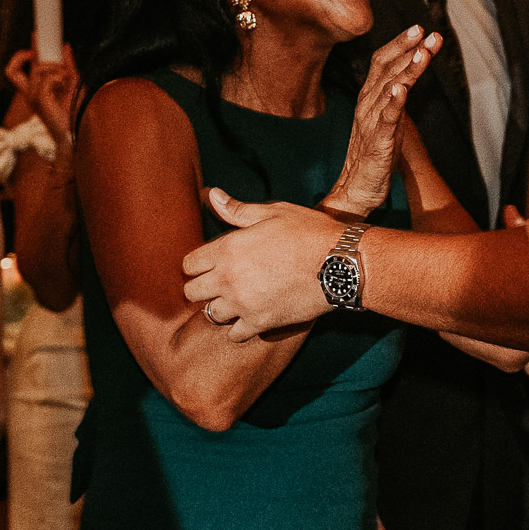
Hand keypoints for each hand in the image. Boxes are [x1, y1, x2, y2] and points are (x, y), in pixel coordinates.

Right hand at [5, 44, 80, 157]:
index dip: (19, 55)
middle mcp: (29, 93)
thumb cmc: (74, 109)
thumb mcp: (73, 81)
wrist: (77, 128)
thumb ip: (68, 65)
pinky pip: (46, 80)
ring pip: (37, 71)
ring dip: (55, 68)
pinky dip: (57, 77)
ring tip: (65, 76)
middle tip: (45, 52)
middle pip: (13, 69)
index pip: (15, 70)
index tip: (34, 41)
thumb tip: (65, 46)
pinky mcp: (40, 101)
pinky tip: (64, 84)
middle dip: (30, 54)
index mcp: (33, 89)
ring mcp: (32, 98)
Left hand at [183, 194, 346, 339]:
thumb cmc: (309, 232)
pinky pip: (235, 334)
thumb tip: (211, 195)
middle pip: (192, 293)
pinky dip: (239, 328)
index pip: (188, 265)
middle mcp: (228, 279)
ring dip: (221, 307)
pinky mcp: (261, 322)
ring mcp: (243, 304)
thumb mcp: (273, 213)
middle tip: (220, 283)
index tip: (210, 264)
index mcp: (227, 249)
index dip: (198, 264)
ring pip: (211, 315)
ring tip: (236, 300)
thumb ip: (237, 210)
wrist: (340, 263)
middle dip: (202, 287)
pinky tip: (250, 317)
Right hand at [323, 28, 440, 216]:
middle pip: (386, 68)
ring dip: (407, 69)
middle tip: (427, 32)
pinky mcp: (377, 142)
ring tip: (423, 52)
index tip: (420, 29)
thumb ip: (394, 98)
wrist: (356, 188)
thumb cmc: (374, 153)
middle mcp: (367, 104)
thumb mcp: (386, 119)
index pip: (382, 62)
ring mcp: (371, 121)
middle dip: (408, 49)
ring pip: (389, 88)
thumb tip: (406, 78)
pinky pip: (386, 119)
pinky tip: (401, 89)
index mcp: (369, 97)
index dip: (400, 44)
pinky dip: (394, 102)